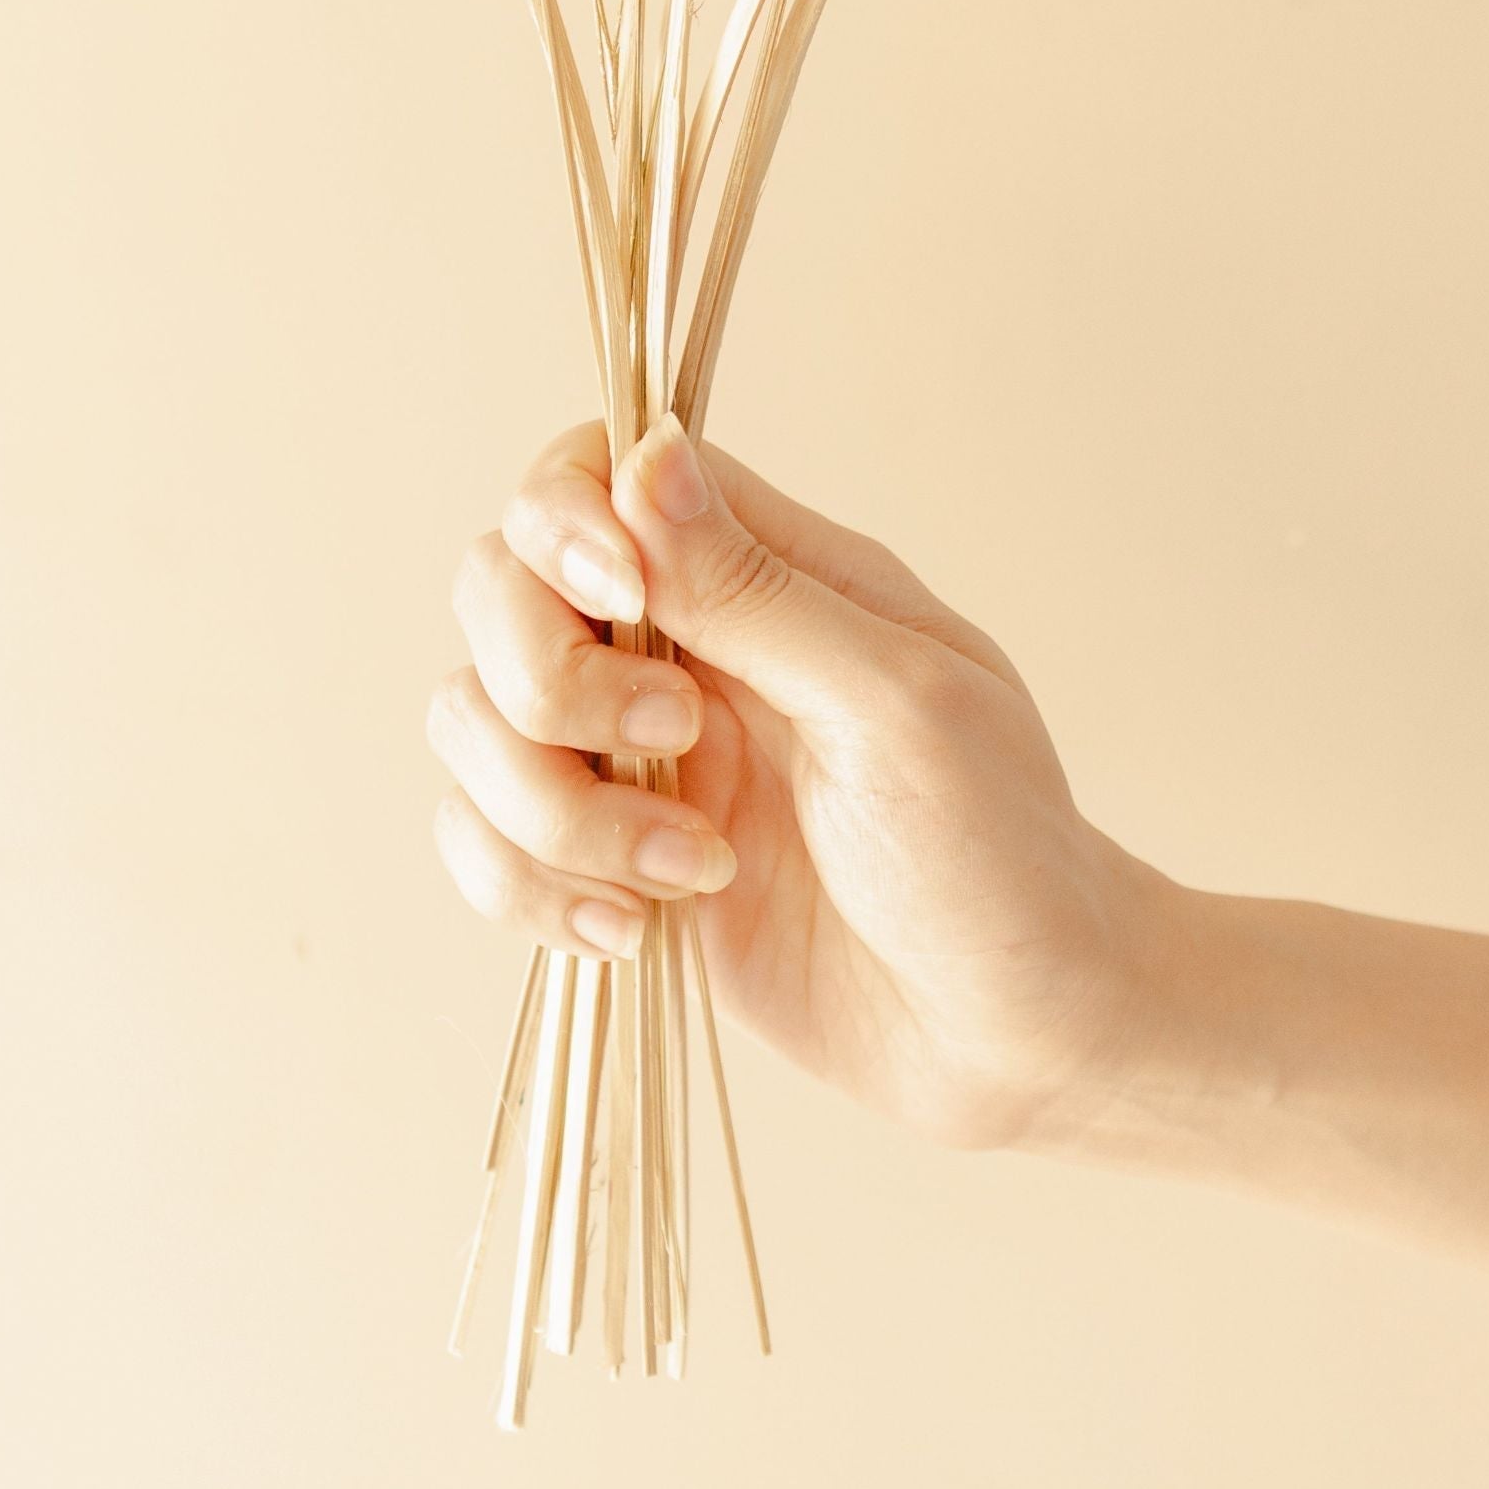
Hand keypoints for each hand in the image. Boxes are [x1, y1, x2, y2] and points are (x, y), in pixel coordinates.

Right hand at [429, 414, 1167, 1150]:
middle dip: (546, 676)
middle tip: (679, 741)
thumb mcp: (896, 703)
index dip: (564, 521)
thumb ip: (757, 591)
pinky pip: (483, 842)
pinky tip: (638, 928)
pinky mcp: (607, 864)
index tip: (623, 600)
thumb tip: (645, 455)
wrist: (1015, 1032)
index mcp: (764, 571)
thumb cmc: (998, 849)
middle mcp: (678, 646)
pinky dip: (531, 887)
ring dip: (552, 808)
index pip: (591, 470)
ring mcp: (632, 757)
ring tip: (691, 872)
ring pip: (473, 721)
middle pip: (495, 587)